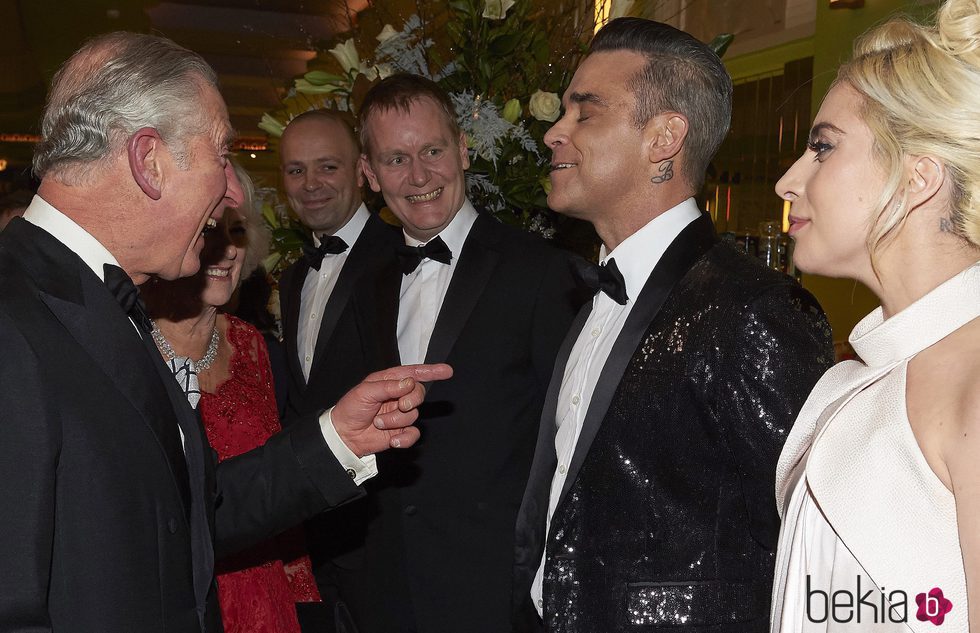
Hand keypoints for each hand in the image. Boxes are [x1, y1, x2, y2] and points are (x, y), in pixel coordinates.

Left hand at [332, 363, 452, 455]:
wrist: (344, 435)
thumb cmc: (350, 409)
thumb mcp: (365, 392)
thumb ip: (388, 386)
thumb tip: (409, 383)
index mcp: (389, 381)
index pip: (414, 373)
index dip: (431, 371)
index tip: (447, 371)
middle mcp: (397, 396)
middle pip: (419, 393)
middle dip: (411, 400)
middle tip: (400, 405)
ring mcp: (400, 415)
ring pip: (413, 415)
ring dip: (396, 420)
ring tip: (379, 423)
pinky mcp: (400, 432)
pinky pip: (413, 434)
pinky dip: (404, 438)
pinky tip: (393, 439)